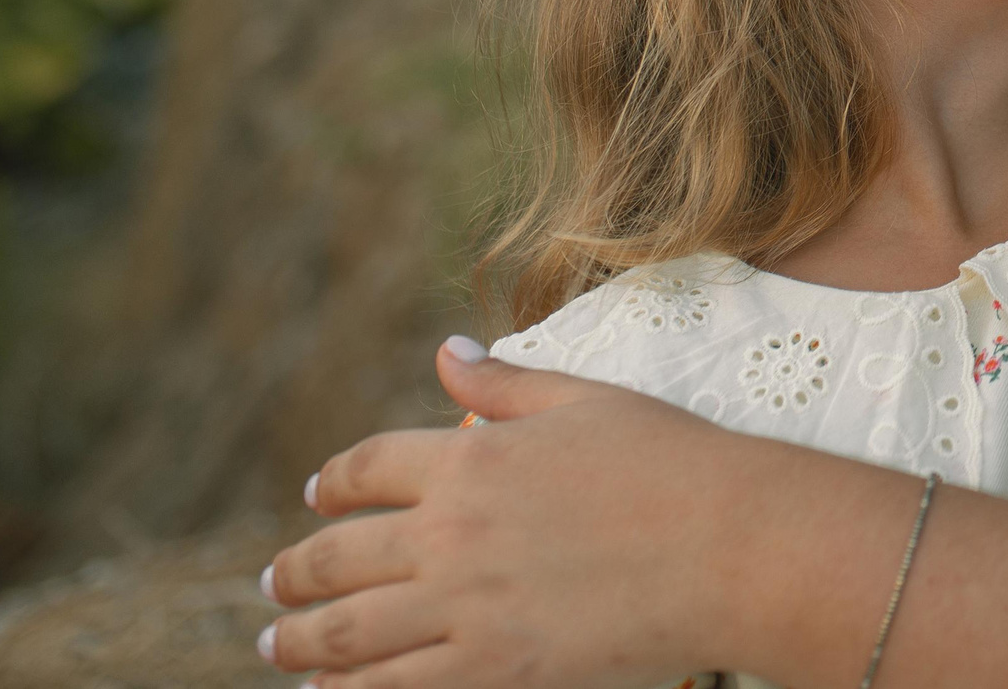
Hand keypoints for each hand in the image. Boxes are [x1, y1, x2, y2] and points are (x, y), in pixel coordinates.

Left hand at [257, 346, 779, 687]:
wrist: (732, 546)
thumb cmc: (673, 464)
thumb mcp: (587, 401)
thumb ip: (506, 383)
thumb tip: (446, 351)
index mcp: (473, 457)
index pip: (369, 467)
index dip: (334, 481)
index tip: (317, 496)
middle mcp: (452, 533)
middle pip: (338, 556)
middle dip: (295, 574)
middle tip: (276, 587)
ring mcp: (466, 608)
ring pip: (346, 635)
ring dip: (299, 642)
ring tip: (278, 645)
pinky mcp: (493, 671)